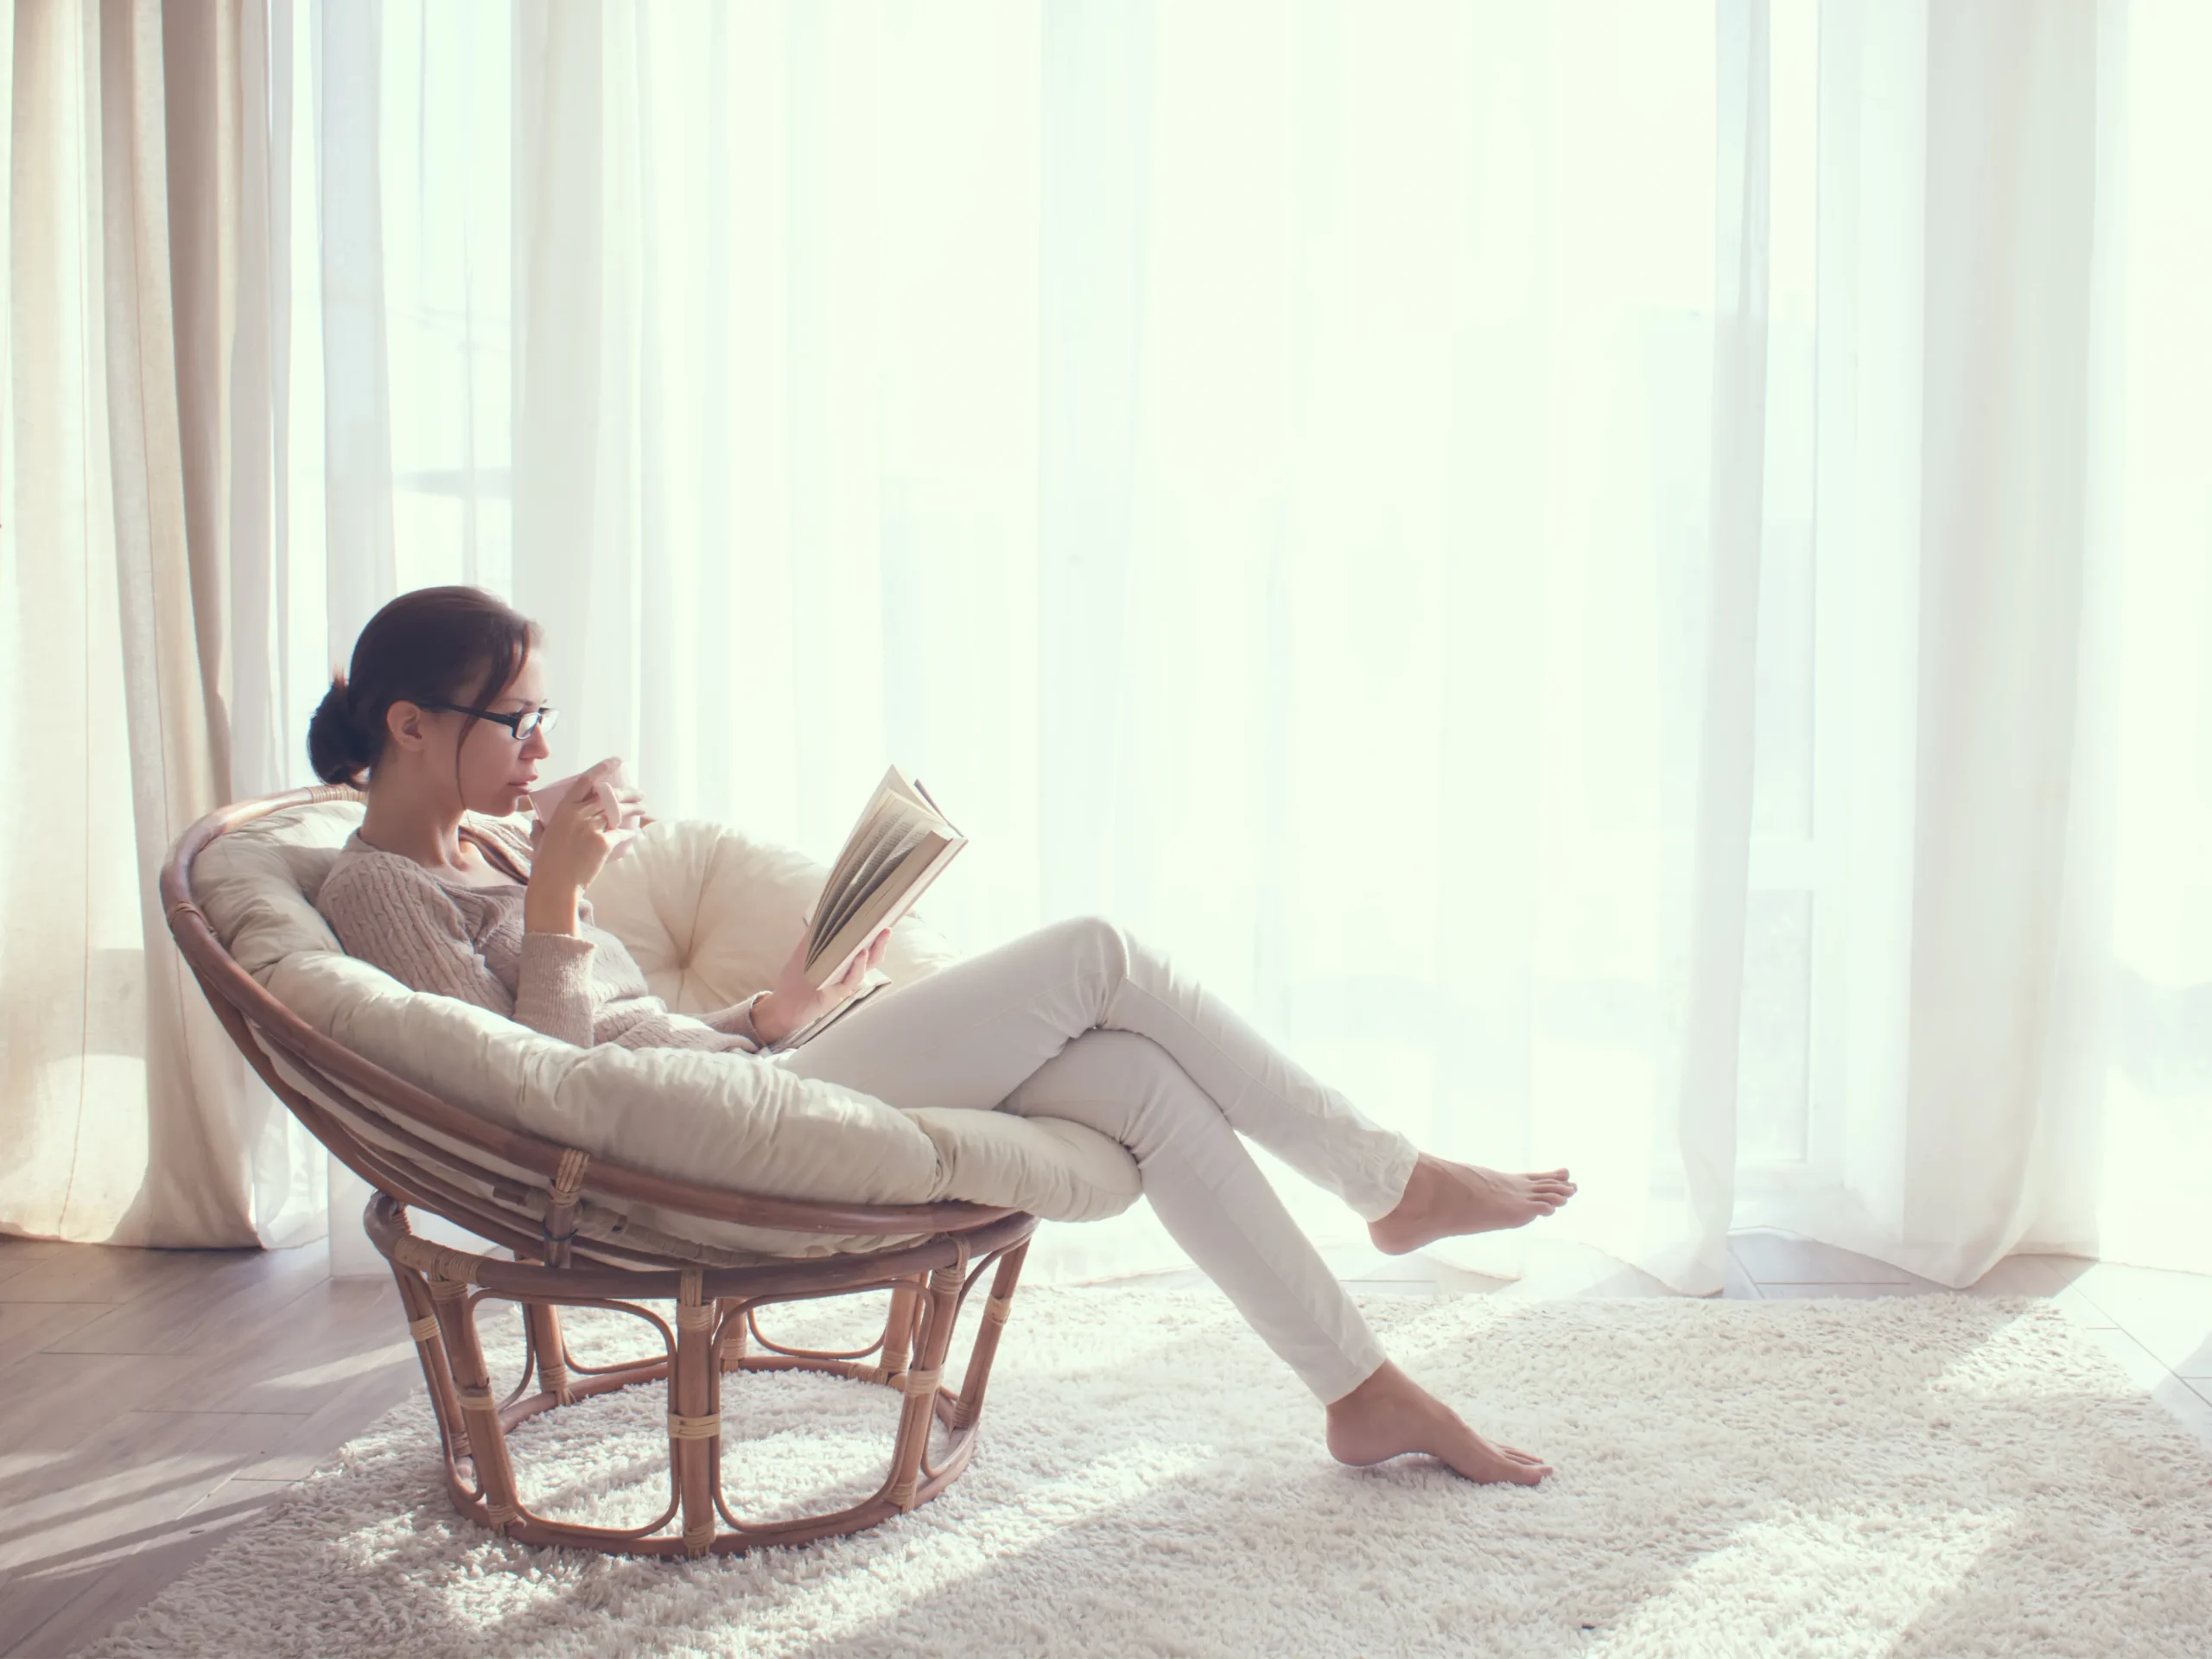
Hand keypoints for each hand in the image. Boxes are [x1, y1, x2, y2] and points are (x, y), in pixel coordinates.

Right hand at [524, 756, 633, 931]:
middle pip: (609, 796)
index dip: (603, 768)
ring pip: (618, 812)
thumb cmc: (545, 864)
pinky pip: (621, 833)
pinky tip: (636, 831)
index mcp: (562, 810)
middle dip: (628, 792)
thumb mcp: (539, 838)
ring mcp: (591, 828)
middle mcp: (578, 814)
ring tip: (643, 807)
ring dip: (634, 807)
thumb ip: (540, 827)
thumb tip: (539, 821)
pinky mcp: (602, 843)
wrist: (554, 885)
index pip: (586, 781)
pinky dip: (629, 832)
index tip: (617, 762)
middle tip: (639, 793)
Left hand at [751, 919, 892, 1046]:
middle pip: (872, 955)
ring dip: (874, 950)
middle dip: (881, 940)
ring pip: (867, 967)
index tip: (882, 916)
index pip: (865, 944)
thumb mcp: (804, 953)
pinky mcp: (838, 994)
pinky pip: (852, 979)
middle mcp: (849, 971)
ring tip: (880, 934)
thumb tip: (822, 911)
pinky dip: (857, 966)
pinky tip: (860, 954)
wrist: (785, 1005)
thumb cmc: (795, 979)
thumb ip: (813, 935)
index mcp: (844, 960)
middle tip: (887, 925)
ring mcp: (845, 983)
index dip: (875, 932)